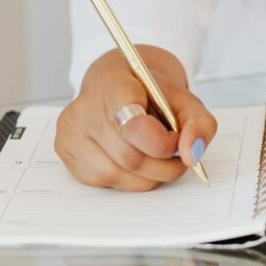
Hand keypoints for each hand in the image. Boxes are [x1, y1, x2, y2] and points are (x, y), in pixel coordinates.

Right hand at [55, 45, 217, 190]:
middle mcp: (85, 107)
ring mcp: (70, 131)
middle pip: (129, 156)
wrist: (119, 84)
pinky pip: (103, 182)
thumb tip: (192, 155)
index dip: (161, 143)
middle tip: (177, 156)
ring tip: (159, 160)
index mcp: (114, 84)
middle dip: (163, 166)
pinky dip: (129, 180)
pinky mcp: (66, 151)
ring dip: (148, 177)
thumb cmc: (151, 94)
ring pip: (115, 175)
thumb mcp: (184, 99)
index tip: (175, 141)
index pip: (132, 124)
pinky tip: (136, 163)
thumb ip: (199, 124)